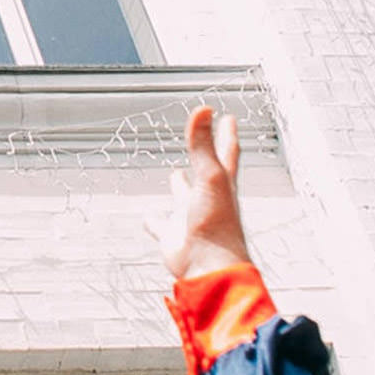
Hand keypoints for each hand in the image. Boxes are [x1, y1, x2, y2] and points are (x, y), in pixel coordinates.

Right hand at [150, 106, 250, 281]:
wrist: (207, 266)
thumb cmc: (217, 224)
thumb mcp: (209, 177)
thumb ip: (202, 144)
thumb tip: (204, 109)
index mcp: (222, 183)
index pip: (227, 151)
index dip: (227, 133)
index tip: (227, 117)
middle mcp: (208, 198)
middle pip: (206, 171)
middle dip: (204, 156)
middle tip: (201, 142)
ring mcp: (190, 216)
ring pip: (183, 197)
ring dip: (179, 186)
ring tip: (174, 174)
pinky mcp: (172, 235)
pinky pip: (159, 225)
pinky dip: (153, 220)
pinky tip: (147, 217)